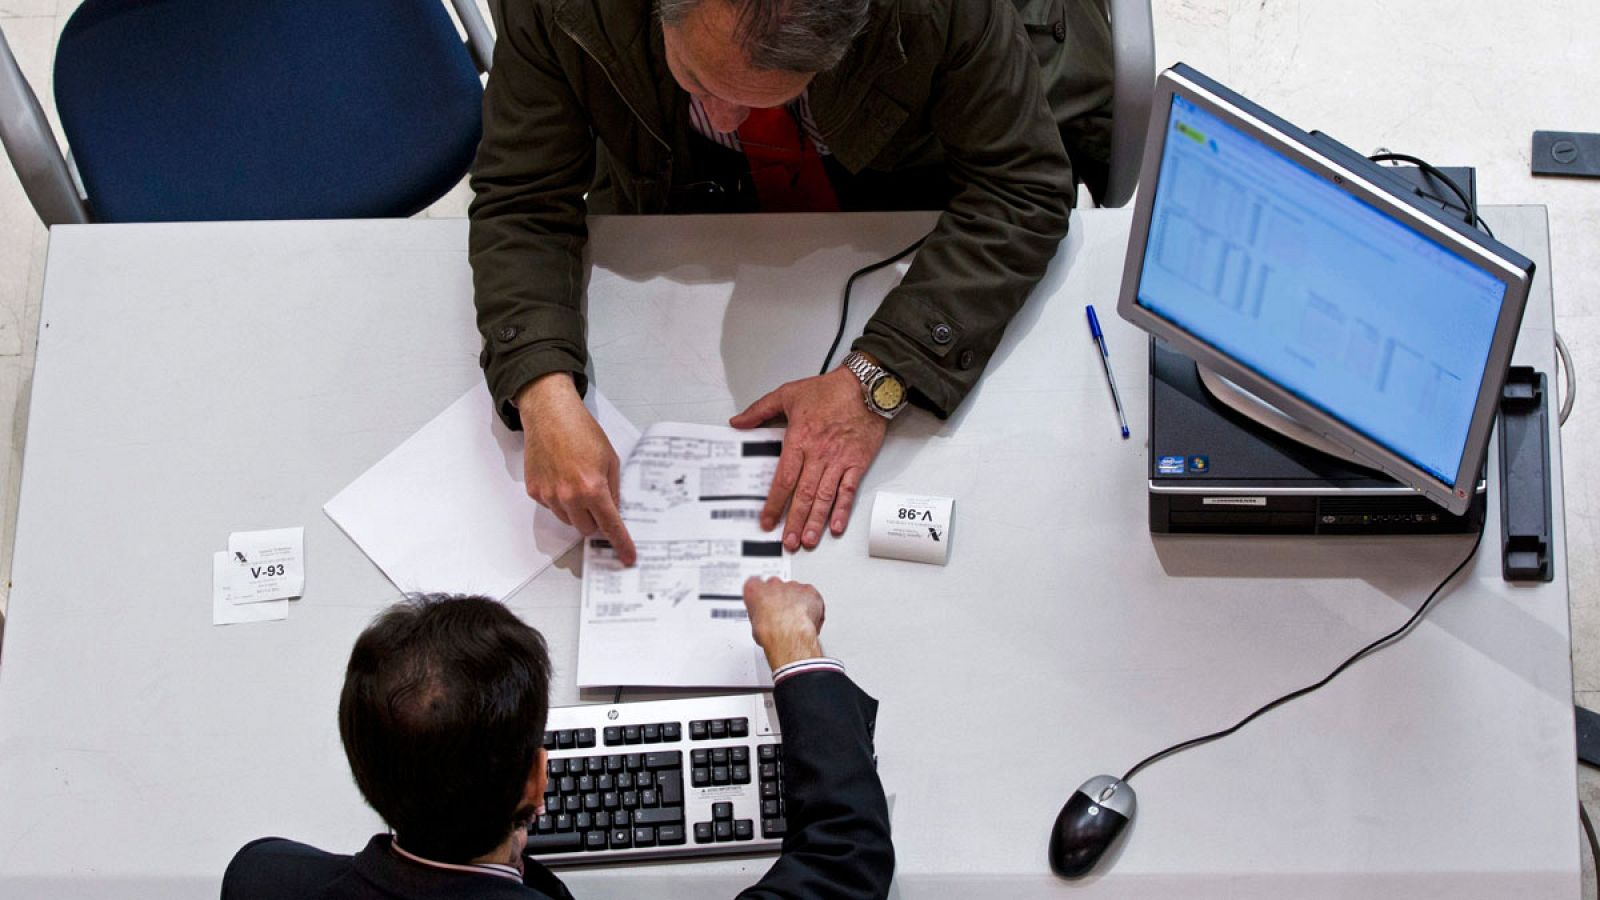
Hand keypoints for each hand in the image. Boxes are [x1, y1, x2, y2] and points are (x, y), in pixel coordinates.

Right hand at [516, 372, 636, 565]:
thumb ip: (613, 488)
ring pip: (568, 520)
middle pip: (587, 528)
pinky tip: (561, 476)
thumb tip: (614, 510)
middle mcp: (569, 496)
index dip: (621, 543)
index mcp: (592, 488)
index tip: (627, 557)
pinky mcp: (535, 491)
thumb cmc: (581, 431)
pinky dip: (560, 499)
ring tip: (577, 481)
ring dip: (577, 510)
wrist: (550, 415)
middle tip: (597, 500)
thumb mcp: (610, 459)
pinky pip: (552, 507)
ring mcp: (549, 495)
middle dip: (596, 520)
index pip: (610, 525)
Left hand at [730, 367, 885, 550]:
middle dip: (793, 520)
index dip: (774, 503)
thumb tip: (737, 422)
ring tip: (807, 540)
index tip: (766, 521)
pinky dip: (842, 510)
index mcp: (800, 439)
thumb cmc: (830, 390)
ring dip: (815, 521)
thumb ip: (760, 410)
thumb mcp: (788, 393)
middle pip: (803, 494)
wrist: (867, 386)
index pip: (783, 479)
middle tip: (787, 541)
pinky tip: (836, 526)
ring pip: (825, 497)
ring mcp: (840, 461)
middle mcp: (819, 454)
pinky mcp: (858, 463)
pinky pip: (849, 491)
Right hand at [742, 577, 824, 669]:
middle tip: (783, 615)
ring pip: (796, 591)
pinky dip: (813, 605)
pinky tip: (810, 619)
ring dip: (797, 603)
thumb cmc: (770, 631)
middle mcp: (773, 584)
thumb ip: (761, 616)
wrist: (787, 633)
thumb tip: (766, 624)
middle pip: (778, 586)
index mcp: (755, 589)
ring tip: (798, 620)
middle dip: (781, 598)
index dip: (762, 594)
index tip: (765, 601)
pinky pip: (812, 596)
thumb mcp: (755, 626)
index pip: (756, 584)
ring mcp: (792, 586)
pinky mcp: (809, 590)